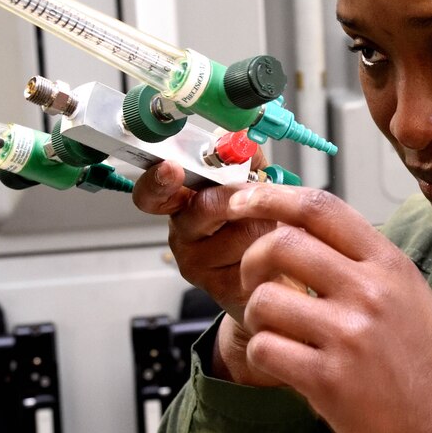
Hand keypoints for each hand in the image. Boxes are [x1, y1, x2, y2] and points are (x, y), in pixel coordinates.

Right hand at [132, 156, 284, 385]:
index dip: (159, 181)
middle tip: (263, 196)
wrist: (278, 276)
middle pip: (206, 206)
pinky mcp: (224, 290)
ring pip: (243, 232)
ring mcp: (199, 266)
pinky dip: (277, 248)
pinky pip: (259, 258)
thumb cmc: (259, 227)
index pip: (153, 193)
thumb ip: (244, 160)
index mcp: (182, 204)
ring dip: (270, 223)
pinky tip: (275, 253)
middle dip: (244, 196)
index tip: (172, 169)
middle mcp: (183, 235)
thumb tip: (240, 142)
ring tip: (273, 229)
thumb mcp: (251, 185)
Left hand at [227, 185, 431, 432]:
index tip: (243, 199)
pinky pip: (264, 348)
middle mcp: (370, 292)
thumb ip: (358, 256)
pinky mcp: (328, 379)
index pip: (321, 208)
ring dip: (256, 315)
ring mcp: (349, 335)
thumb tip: (298, 223)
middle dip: (252, 259)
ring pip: (264, 299)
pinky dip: (262, 353)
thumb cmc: (419, 356)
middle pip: (282, 244)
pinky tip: (283, 360)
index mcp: (388, 263)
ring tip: (277, 329)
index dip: (272, 196)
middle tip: (254, 278)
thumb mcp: (404, 289)